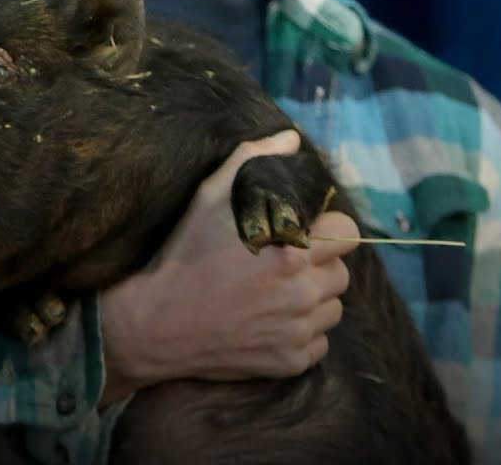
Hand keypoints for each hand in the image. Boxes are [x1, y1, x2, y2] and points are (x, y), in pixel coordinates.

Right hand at [98, 130, 357, 405]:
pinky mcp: (289, 361)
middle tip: (283, 265)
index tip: (307, 233)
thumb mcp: (209, 197)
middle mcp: (301, 292)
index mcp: (291, 250)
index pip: (347, 234)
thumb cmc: (182, 255)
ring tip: (275, 294)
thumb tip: (290, 139)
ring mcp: (297, 330)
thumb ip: (253, 161)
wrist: (154, 323)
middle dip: (318, 266)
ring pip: (332, 309)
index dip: (329, 230)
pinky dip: (301, 333)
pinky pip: (318, 343)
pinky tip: (269, 322)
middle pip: (342, 273)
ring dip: (313, 300)